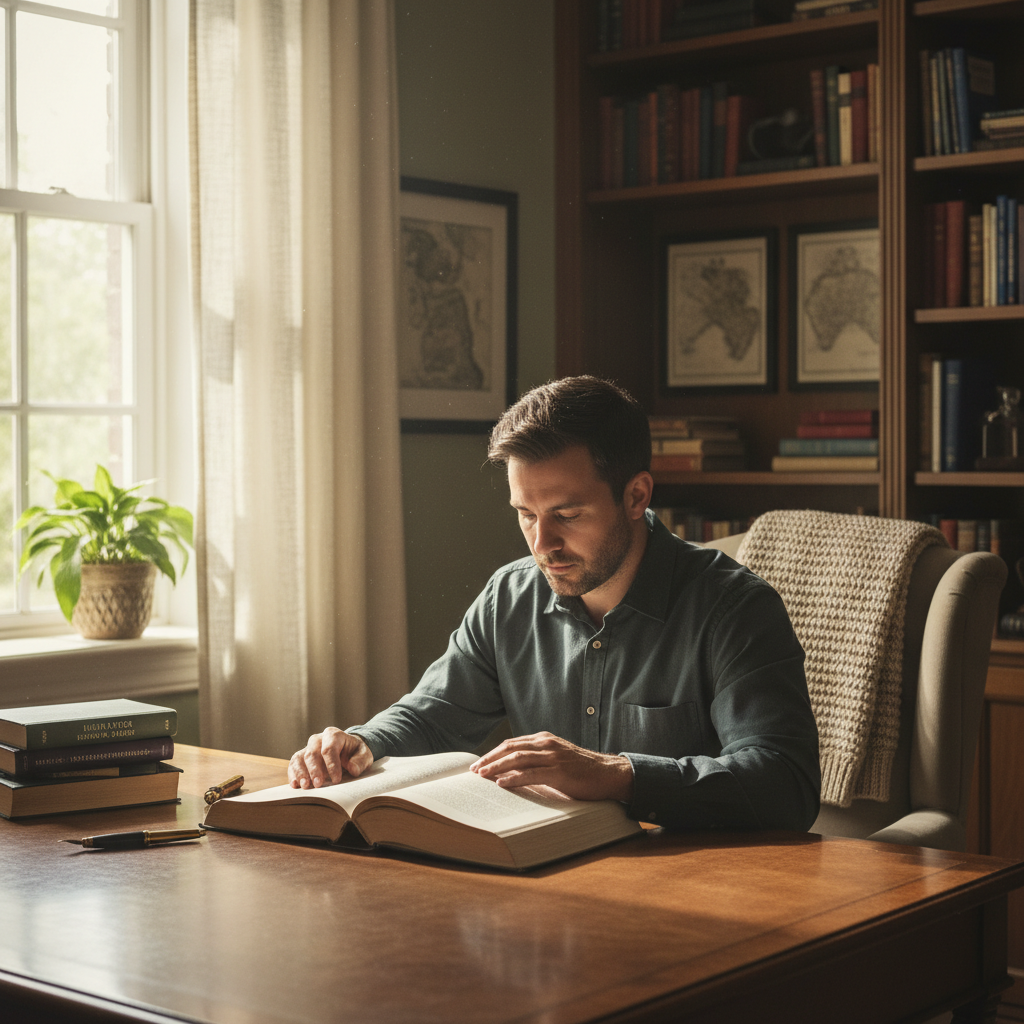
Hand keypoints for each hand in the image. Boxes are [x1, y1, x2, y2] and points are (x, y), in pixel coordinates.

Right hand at [288, 728, 373, 788]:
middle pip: (312, 753)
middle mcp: (318, 739)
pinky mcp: (301, 757)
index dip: (332, 765)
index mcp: (334, 735)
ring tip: (305, 786)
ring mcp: (308, 747)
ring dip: (301, 772)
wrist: (348, 751)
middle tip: (318, 784)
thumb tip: (353, 769)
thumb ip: (360, 761)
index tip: (337, 779)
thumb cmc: (355, 753)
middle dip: (314, 770)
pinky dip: (293, 774)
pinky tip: (295, 785)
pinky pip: (294, 763)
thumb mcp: (364, 755)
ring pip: (300, 757)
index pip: (329, 748)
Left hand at [469, 732, 633, 802]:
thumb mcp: (557, 759)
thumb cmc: (582, 770)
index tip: (479, 763)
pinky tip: (502, 784)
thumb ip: (538, 760)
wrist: (608, 774)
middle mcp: (546, 744)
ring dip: (496, 768)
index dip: (493, 753)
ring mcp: (553, 757)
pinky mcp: (559, 772)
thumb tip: (513, 772)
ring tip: (482, 776)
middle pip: (510, 748)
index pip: (511, 743)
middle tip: (474, 770)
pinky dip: (513, 778)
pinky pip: (531, 774)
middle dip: (489, 759)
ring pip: (517, 759)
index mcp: (544, 739)